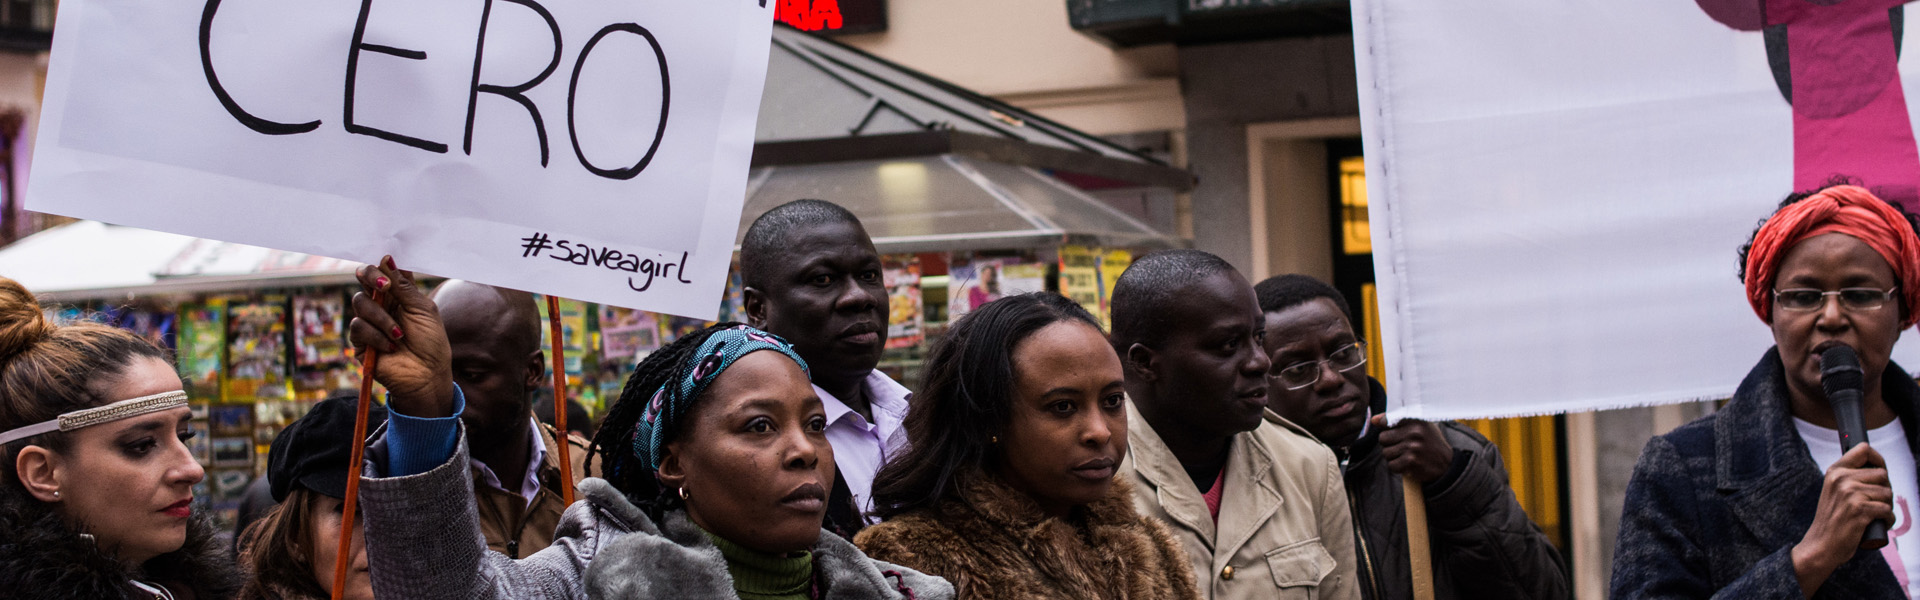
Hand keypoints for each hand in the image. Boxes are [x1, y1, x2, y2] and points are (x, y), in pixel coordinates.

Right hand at [347, 257, 454, 417]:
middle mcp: (381, 304)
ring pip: (360, 303)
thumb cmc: (431, 342)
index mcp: (398, 294)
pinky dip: (376, 335)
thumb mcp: (423, 309)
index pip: (382, 271)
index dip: (380, 266)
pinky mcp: (360, 341)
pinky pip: (358, 327)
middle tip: (384, 285)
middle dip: (370, 276)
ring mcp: (369, 322)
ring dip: (382, 318)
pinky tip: (391, 346)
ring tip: (400, 335)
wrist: (427, 374)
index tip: (387, 267)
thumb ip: (403, 286)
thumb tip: (387, 258)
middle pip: (363, 278)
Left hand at [1372, 414, 1454, 483]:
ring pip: (1386, 453)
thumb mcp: (1419, 426)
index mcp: (1415, 420)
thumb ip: (1396, 421)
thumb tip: (1374, 420)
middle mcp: (1414, 432)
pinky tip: (1408, 464)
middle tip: (1403, 448)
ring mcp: (1412, 447)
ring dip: (1393, 457)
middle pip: (1383, 439)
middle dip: (1390, 445)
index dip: (1387, 429)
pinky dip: (1397, 467)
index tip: (1395, 434)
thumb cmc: (1429, 442)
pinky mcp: (1411, 462)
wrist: (1447, 464)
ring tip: (1407, 456)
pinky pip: (1391, 465)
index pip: (1387, 420)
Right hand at [1792, 443, 1893, 595]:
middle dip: (1885, 490)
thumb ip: (1849, 478)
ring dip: (1886, 507)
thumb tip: (1876, 468)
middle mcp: (1841, 479)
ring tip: (1875, 516)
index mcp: (1834, 471)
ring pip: (1887, 493)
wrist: (1820, 545)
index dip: (1878, 459)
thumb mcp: (1833, 491)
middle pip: (1882, 474)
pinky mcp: (1860, 510)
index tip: (1879, 471)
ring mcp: (1850, 494)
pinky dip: (1887, 520)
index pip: (1864, 450)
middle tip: (1876, 503)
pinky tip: (1877, 524)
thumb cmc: (1832, 520)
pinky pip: (1887, 510)